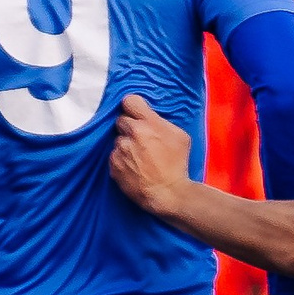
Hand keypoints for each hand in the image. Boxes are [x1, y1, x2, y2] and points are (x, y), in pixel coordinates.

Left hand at [110, 94, 192, 213]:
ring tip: (139, 157)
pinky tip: (133, 167)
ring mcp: (121, 150)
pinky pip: (114, 156)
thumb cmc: (177, 165)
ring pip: (118, 140)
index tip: (135, 113)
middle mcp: (132, 133)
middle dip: (130, 128)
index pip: (129, 101)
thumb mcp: (180, 136)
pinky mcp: (114, 165)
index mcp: (149, 123)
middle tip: (141, 139)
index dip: (132, 107)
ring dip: (125, 145)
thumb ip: (162, 122)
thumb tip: (151, 118)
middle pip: (121, 120)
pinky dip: (121, 160)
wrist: (168, 193)